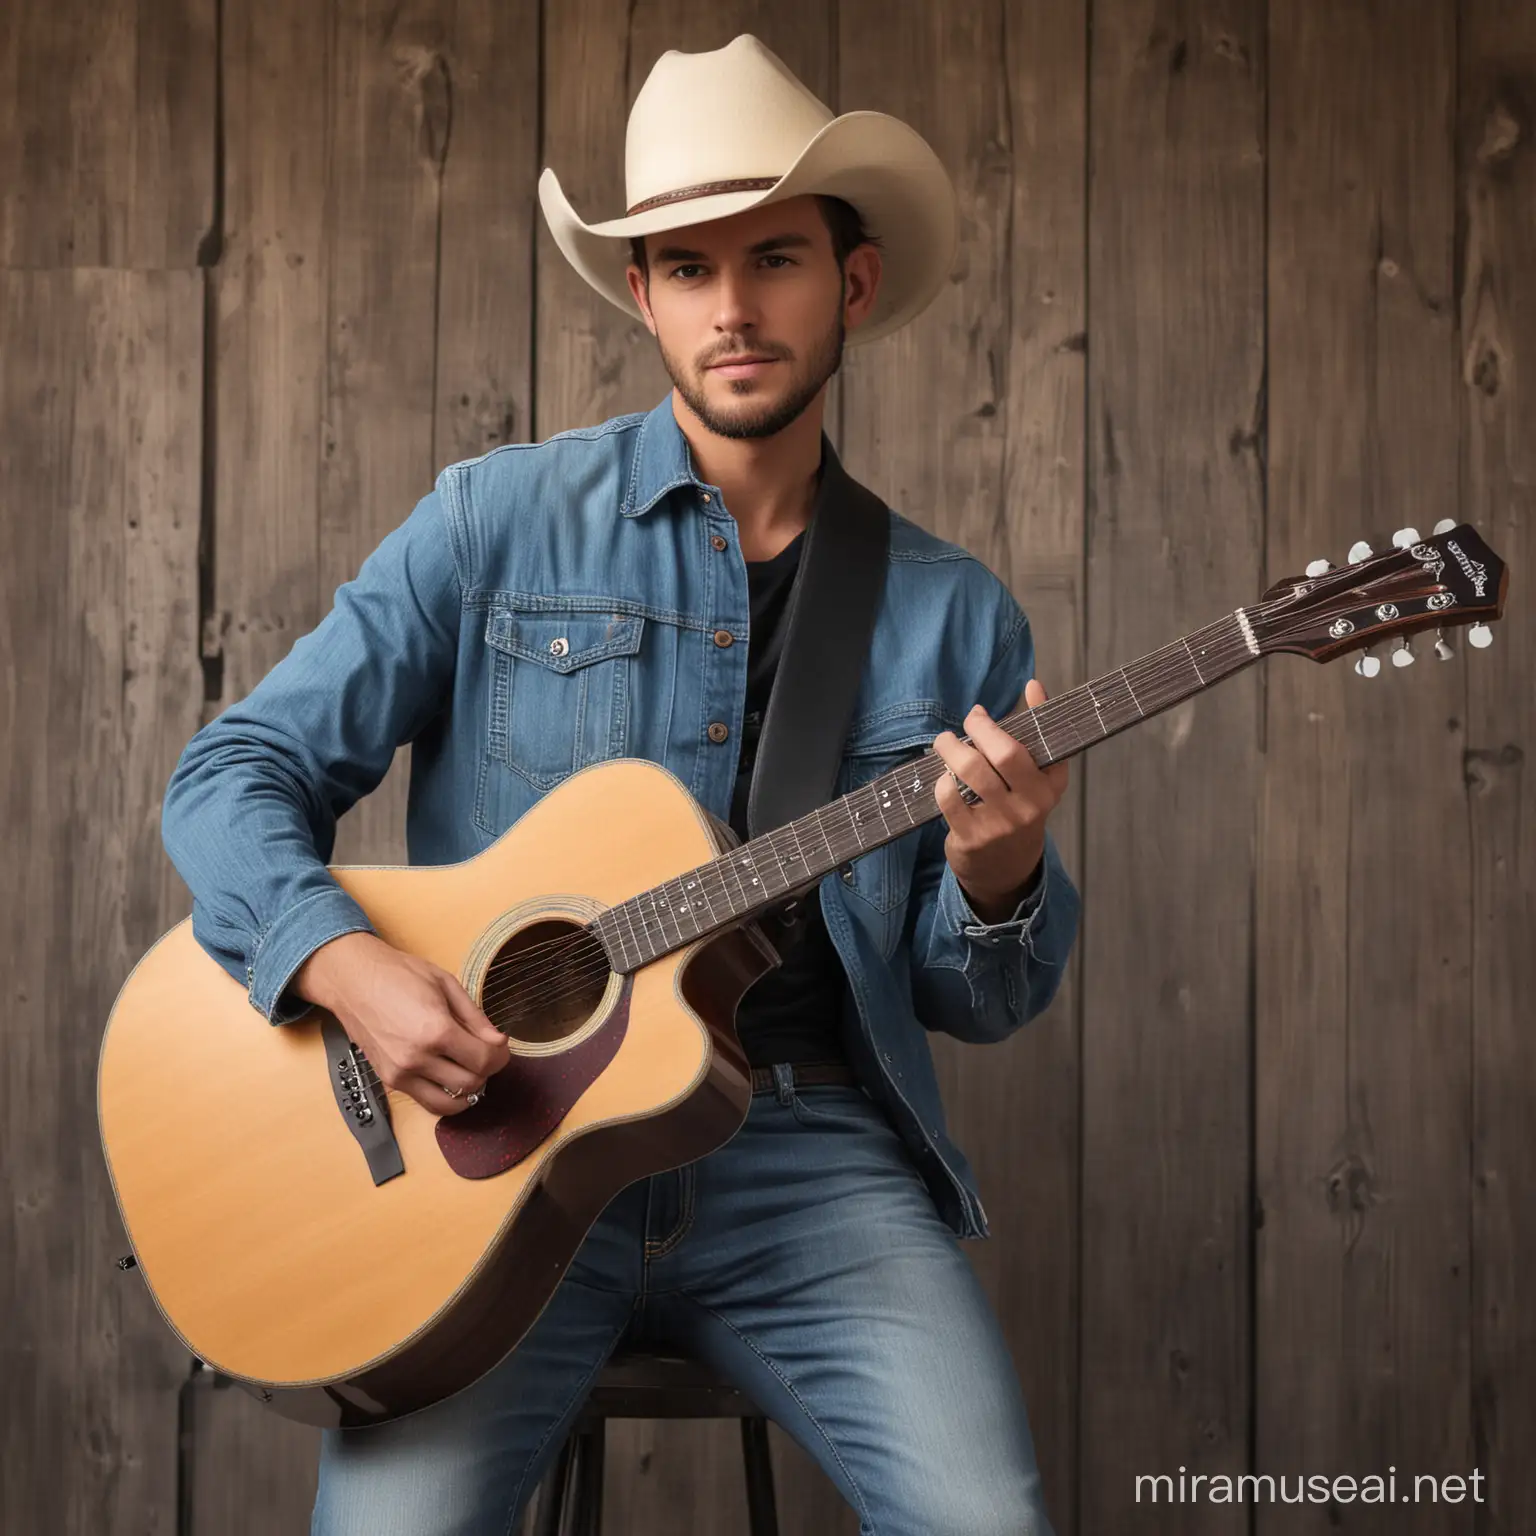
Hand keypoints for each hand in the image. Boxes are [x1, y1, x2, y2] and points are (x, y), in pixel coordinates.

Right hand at [293, 931, 509, 1115]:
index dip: (501, 1055)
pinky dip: (445, 1096)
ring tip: (469, 1068)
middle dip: (487, 1070)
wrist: (352, 980)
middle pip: (471, 1084)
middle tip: (486, 1053)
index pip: (483, 1060)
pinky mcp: (388, 1080)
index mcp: (436, 1030)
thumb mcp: (446, 984)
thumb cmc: (399, 974)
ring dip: (467, 1090)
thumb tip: (498, 1041)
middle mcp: (417, 1058)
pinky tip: (449, 1077)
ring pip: (449, 1103)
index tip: (501, 1046)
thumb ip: (475, 1017)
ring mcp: (400, 1074)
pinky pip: (426, 1102)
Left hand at [931, 679, 1069, 920]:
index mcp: (1049, 786)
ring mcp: (1001, 823)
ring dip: (951, 750)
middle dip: (977, 729)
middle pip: (1002, 754)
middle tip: (962, 726)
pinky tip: (944, 779)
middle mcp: (1030, 806)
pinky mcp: (972, 838)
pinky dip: (942, 782)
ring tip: (944, 744)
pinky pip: (949, 798)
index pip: (1035, 744)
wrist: (1006, 867)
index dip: (1005, 721)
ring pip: (971, 772)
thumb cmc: (1020, 808)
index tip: (980, 712)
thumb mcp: (1038, 776)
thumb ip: (1036, 731)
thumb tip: (1034, 685)